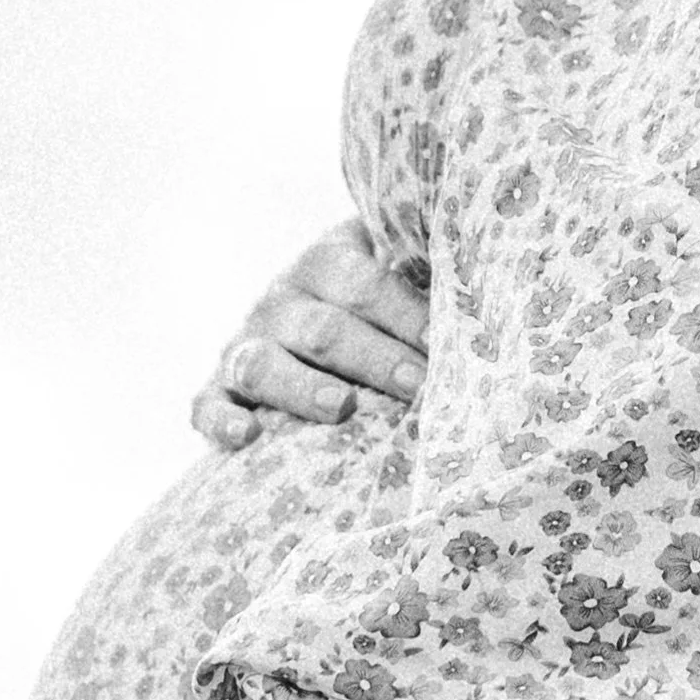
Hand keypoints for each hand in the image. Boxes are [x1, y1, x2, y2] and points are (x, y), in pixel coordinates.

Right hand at [192, 217, 430, 450]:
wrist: (297, 319)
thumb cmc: (372, 307)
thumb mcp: (391, 275)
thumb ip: (426, 278)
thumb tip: (494, 294)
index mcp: (327, 261)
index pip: (366, 284)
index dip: (406, 314)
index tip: (448, 345)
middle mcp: (280, 299)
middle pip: (325, 329)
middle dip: (374, 359)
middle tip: (419, 386)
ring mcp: (243, 343)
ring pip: (263, 363)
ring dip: (301, 387)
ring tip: (340, 410)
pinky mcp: (214, 387)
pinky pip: (205, 403)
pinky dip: (220, 419)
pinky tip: (245, 438)